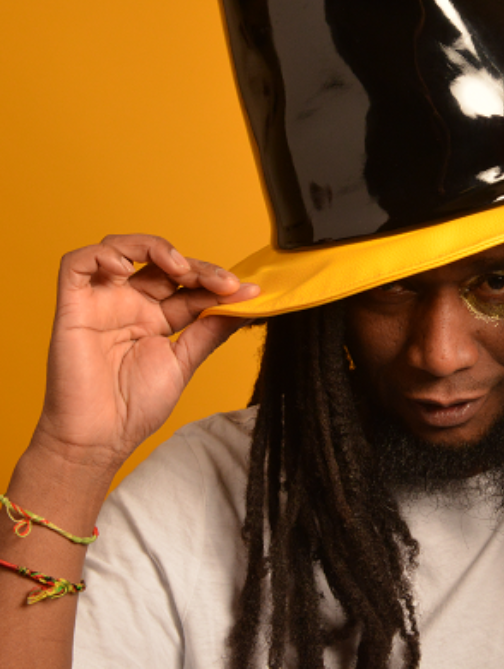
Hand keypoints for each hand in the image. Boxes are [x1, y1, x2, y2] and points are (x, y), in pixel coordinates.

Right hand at [33, 234, 259, 474]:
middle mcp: (128, 303)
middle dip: (196, 266)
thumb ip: (211, 329)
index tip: (246, 291)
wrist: (98, 441)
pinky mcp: (72, 306)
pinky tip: (126, 269)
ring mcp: (100, 302)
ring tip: (178, 268)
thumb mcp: (184, 361)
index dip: (215, 281)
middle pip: (160, 262)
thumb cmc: (134, 408)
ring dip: (154, 248)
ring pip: (119, 247)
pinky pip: (76, 263)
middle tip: (222, 283)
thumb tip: (247, 304)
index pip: (188, 284)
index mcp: (155, 316)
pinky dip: (102, 255)